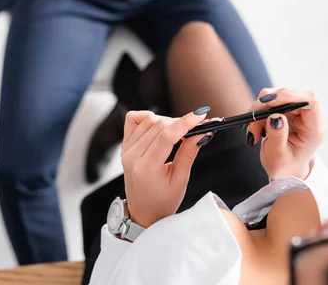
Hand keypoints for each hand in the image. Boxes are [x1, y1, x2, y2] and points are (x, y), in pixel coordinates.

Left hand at [121, 108, 211, 228]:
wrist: (143, 212)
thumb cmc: (162, 202)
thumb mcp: (180, 180)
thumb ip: (189, 153)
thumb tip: (202, 132)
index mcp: (146, 168)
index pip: (166, 136)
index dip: (184, 123)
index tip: (200, 115)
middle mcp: (132, 156)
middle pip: (158, 125)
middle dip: (180, 122)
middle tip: (196, 126)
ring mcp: (126, 149)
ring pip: (148, 120)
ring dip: (167, 120)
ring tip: (179, 132)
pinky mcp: (125, 145)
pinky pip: (133, 120)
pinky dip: (147, 117)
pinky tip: (159, 126)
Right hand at [247, 88, 325, 180]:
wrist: (283, 169)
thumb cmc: (285, 166)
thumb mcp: (278, 156)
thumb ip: (277, 136)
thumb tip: (275, 116)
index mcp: (314, 128)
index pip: (310, 100)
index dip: (290, 95)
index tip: (269, 103)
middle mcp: (307, 116)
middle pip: (288, 95)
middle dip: (266, 105)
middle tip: (252, 121)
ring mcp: (296, 111)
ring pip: (275, 96)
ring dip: (259, 110)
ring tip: (253, 130)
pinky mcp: (285, 109)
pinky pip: (269, 102)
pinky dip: (258, 112)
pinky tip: (255, 128)